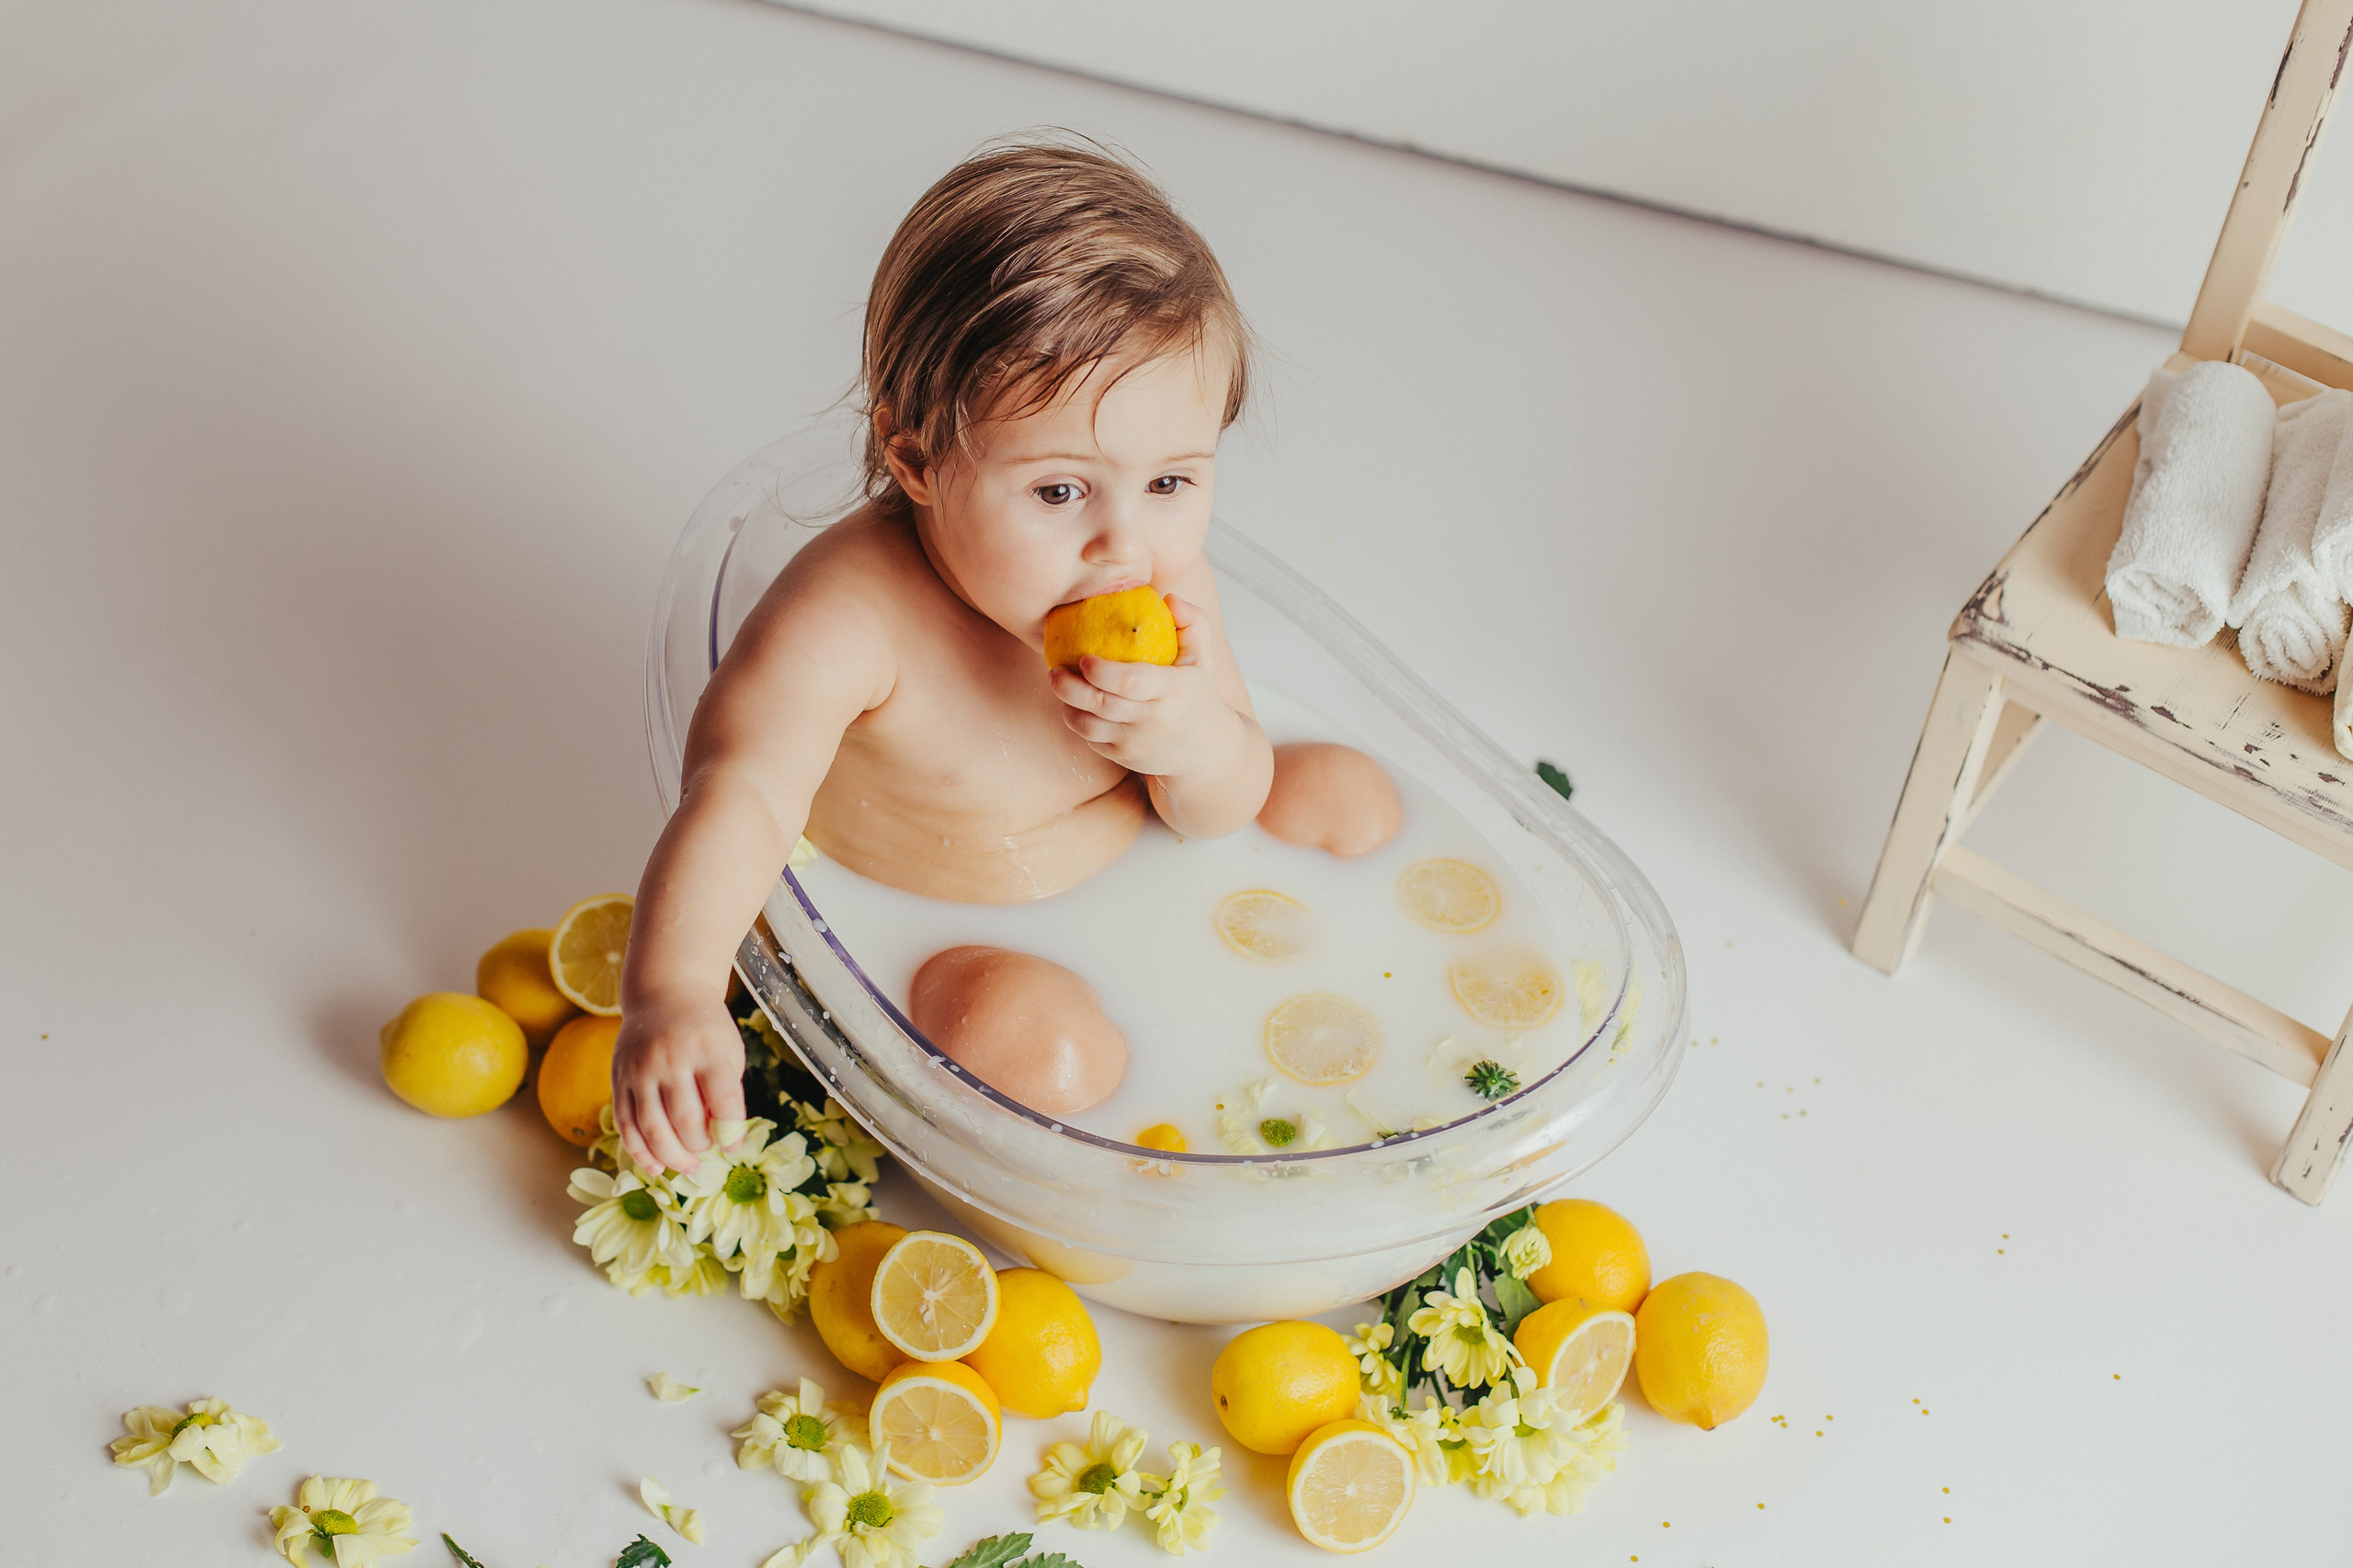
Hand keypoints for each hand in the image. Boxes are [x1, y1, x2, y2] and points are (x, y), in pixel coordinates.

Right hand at [610, 989, 747, 1175]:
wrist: (664, 995)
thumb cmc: (705, 1029)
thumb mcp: (728, 1050)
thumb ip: (726, 1091)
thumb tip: (722, 1139)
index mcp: (708, 1050)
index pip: (724, 1100)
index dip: (731, 1132)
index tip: (733, 1146)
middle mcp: (671, 1059)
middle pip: (685, 1120)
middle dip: (700, 1146)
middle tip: (707, 1150)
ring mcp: (640, 1071)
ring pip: (652, 1128)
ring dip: (673, 1157)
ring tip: (689, 1165)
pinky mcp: (619, 1080)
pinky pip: (626, 1125)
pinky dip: (640, 1152)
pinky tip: (657, 1167)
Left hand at [1048, 594, 1245, 778]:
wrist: (1205, 751)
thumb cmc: (1198, 694)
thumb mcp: (1204, 657)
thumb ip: (1192, 622)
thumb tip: (1168, 598)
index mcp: (1174, 691)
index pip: (1132, 682)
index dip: (1102, 671)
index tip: (1085, 658)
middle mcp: (1154, 720)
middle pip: (1102, 704)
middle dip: (1070, 687)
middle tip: (1056, 670)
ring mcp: (1137, 742)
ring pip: (1089, 726)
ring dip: (1067, 705)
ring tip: (1059, 684)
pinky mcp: (1124, 756)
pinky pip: (1091, 739)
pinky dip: (1077, 721)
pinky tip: (1074, 703)